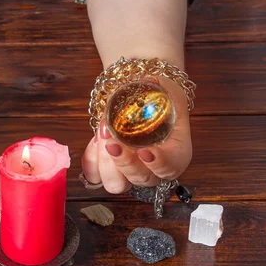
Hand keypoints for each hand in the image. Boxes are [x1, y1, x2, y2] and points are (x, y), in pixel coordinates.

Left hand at [81, 76, 191, 193]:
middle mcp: (152, 171)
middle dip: (123, 161)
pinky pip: (94, 176)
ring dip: (105, 162)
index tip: (145, 151)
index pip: (169, 169)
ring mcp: (129, 174)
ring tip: (103, 133)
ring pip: (115, 183)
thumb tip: (148, 81)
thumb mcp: (165, 90)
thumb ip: (160, 88)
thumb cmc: (157, 99)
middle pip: (138, 179)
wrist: (140, 102)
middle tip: (111, 139)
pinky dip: (91, 160)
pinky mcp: (107, 172)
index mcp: (175, 156)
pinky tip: (95, 140)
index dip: (157, 164)